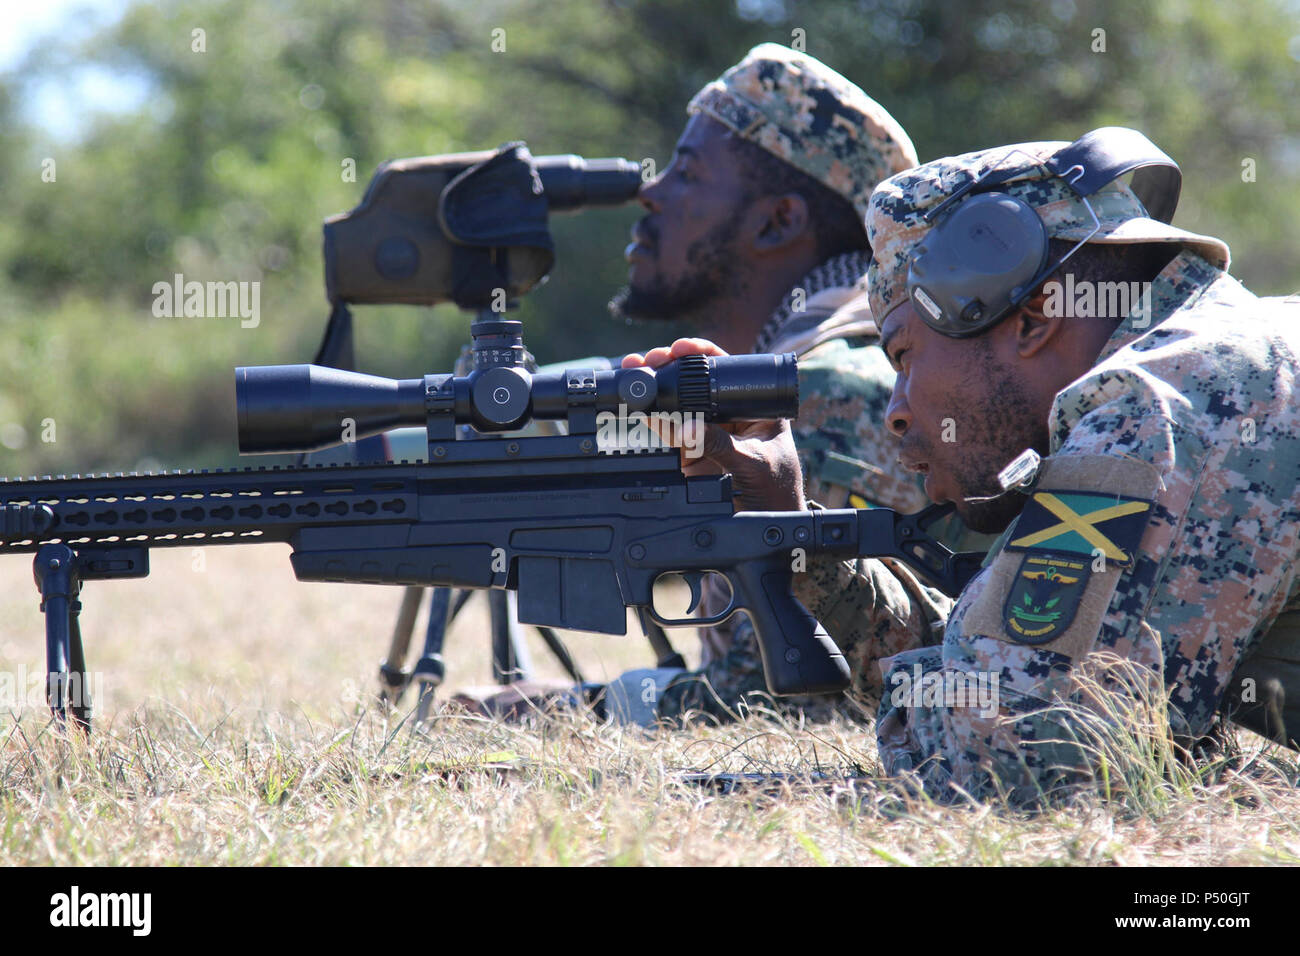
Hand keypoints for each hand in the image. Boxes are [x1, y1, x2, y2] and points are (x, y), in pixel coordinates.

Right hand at [622, 338, 805, 512]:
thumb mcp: (753, 463)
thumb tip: (687, 427)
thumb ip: (720, 445)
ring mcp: (709, 432)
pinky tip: (640, 409)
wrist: (770, 523)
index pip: (727, 370)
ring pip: (678, 404)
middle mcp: (730, 413)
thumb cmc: (777, 491)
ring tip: (636, 373)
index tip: (680, 349)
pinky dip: (652, 420)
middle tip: (650, 359)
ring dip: (656, 388)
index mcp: (755, 406)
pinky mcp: (691, 453)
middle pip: (696, 381)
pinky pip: (669, 432)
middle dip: (670, 366)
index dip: (702, 354)